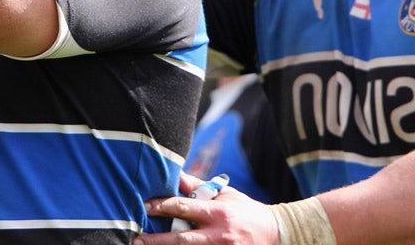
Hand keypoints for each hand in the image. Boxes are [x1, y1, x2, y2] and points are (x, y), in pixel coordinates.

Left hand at [135, 173, 278, 244]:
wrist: (277, 233)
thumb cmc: (245, 211)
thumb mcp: (224, 195)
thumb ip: (199, 187)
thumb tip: (175, 175)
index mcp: (217, 212)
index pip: (184, 208)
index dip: (162, 206)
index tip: (144, 206)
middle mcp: (219, 234)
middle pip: (182, 239)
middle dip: (158, 241)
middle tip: (137, 239)